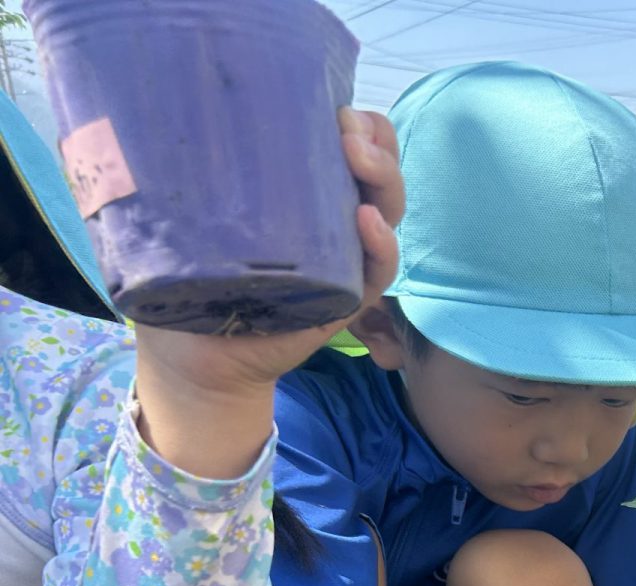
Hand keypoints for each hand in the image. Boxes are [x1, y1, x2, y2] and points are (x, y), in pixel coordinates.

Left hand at [133, 109, 404, 474]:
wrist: (195, 355)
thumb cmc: (189, 277)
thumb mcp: (197, 213)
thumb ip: (201, 172)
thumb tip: (170, 112)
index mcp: (306, 194)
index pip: (350, 147)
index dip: (358, 123)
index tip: (331, 106)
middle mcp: (334, 222)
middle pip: (379, 172)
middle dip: (375, 141)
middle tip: (345, 131)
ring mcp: (345, 260)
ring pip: (389, 212)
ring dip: (384, 180)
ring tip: (359, 159)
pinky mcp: (346, 299)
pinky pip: (378, 270)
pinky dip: (381, 245)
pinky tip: (368, 222)